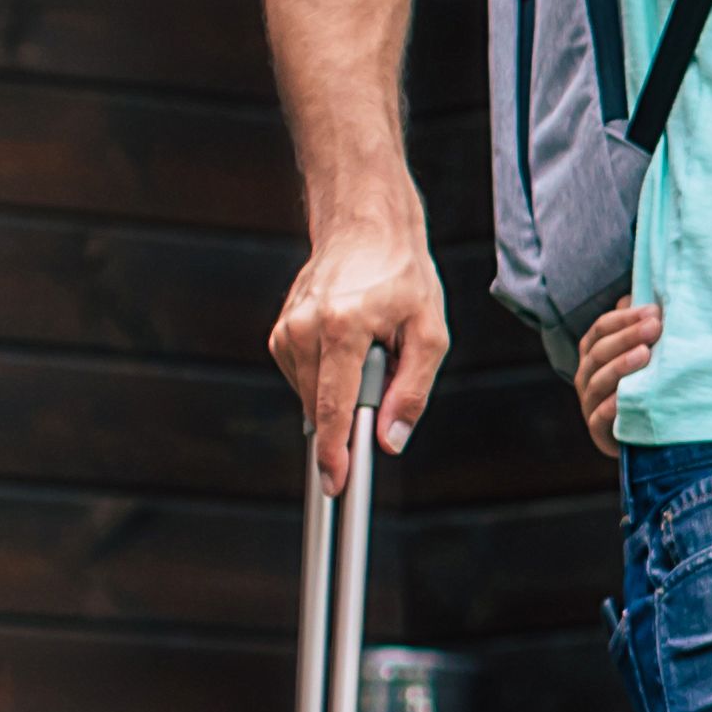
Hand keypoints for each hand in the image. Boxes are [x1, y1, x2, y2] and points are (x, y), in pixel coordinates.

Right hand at [270, 222, 446, 493]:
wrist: (365, 227)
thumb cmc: (403, 275)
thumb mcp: (430, 332)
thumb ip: (412, 391)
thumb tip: (390, 441)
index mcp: (341, 328)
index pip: (333, 408)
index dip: (335, 453)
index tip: (336, 485)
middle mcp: (303, 330)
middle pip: (322, 407)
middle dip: (352, 415)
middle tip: (385, 371)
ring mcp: (286, 331)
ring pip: (312, 396)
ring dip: (344, 391)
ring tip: (372, 348)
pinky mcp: (280, 333)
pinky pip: (306, 378)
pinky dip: (330, 377)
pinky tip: (350, 347)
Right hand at [571, 299, 664, 458]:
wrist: (650, 436)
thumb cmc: (647, 384)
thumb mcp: (646, 353)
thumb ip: (641, 326)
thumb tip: (645, 299)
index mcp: (594, 353)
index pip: (601, 329)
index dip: (625, 318)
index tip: (654, 311)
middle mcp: (587, 377)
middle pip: (600, 352)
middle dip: (627, 337)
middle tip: (655, 326)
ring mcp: (590, 404)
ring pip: (598, 382)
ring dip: (620, 366)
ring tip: (646, 354)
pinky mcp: (599, 433)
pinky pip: (599, 418)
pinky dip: (611, 407)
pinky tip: (627, 397)